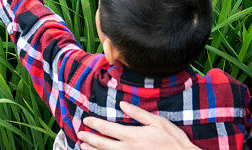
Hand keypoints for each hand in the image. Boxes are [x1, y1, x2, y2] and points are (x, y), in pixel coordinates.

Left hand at [77, 101, 197, 149]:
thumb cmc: (172, 140)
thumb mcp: (157, 122)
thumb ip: (138, 114)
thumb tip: (122, 105)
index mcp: (132, 135)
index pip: (107, 129)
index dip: (94, 124)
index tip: (86, 120)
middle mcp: (127, 148)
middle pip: (102, 144)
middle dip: (89, 138)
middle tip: (79, 134)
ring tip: (82, 146)